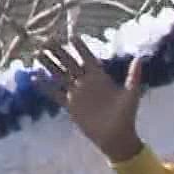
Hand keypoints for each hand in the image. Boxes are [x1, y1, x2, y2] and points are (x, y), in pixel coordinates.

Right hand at [37, 37, 146, 162]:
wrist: (116, 136)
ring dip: (49, 65)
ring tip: (37, 53)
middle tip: (47, 40)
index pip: (88, 58)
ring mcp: (77, 93)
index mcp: (100, 77)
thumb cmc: (126, 115)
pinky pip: (55, 94)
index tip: (71, 36)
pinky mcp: (70, 106)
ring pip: (60, 75)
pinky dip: (45, 86)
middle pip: (70, 63)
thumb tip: (139, 58)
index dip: (80, 48)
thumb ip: (133, 76)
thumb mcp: (131, 94)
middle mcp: (86, 83)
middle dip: (59, 52)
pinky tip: (34, 77)